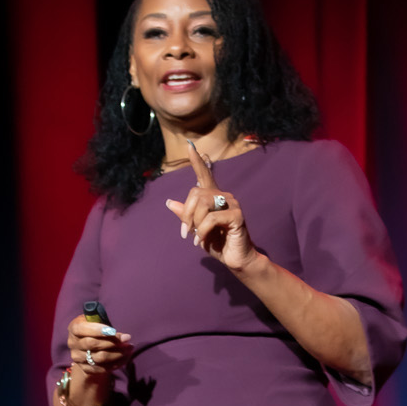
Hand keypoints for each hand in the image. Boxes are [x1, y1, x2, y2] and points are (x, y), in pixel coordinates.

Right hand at [64, 315, 134, 380]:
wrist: (89, 346)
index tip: (113, 331)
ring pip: (99, 358)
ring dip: (117, 353)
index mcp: (74, 328)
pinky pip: (102, 368)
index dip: (98, 330)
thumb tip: (116, 332)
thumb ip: (103, 321)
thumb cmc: (95, 328)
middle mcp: (72, 343)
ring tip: (129, 348)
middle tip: (127, 338)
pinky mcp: (85, 368)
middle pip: (92, 344)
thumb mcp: (96, 320)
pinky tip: (126, 357)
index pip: (82, 329)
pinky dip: (116, 363)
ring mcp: (78, 357)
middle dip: (112, 341)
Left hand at [165, 142, 259, 273]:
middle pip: (195, 193)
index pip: (204, 175)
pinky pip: (211, 218)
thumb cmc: (217, 243)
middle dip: (186, 214)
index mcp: (214, 197)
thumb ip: (186, 215)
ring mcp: (232, 204)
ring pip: (203, 203)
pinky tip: (202, 241)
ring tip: (195, 238)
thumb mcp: (196, 229)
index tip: (189, 145)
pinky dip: (202, 231)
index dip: (197, 161)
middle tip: (185, 232)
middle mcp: (224, 196)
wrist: (235, 259)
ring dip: (194, 223)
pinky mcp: (237, 215)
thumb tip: (169, 202)